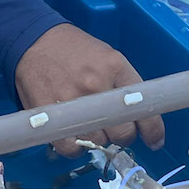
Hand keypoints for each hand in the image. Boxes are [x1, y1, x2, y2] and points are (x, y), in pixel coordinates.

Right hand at [14, 23, 166, 156]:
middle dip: (123, 136)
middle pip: (123, 132)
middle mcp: (96, 86)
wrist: (34, 40)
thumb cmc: (75, 50)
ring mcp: (73, 102)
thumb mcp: (108, 57)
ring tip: (90, 126)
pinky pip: (71, 148)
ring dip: (98, 140)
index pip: (143, 108)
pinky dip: (76, 148)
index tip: (154, 141)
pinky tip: (75, 135)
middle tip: (114, 129)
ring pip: (98, 142)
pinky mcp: (51, 115)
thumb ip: (124, 85)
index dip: (152, 131)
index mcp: (116, 68)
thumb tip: (138, 118)